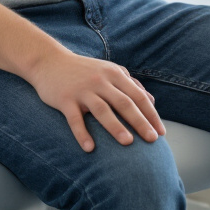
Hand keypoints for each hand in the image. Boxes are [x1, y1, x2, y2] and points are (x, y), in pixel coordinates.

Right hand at [26, 49, 164, 151]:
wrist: (49, 61)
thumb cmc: (83, 70)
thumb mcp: (108, 70)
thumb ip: (130, 83)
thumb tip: (151, 101)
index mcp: (113, 74)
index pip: (138, 96)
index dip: (151, 115)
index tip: (161, 133)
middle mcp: (100, 81)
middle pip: (124, 103)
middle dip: (140, 122)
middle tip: (152, 140)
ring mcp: (82, 90)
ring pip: (102, 110)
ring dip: (115, 127)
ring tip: (128, 143)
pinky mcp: (65, 99)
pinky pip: (75, 119)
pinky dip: (82, 134)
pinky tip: (89, 148)